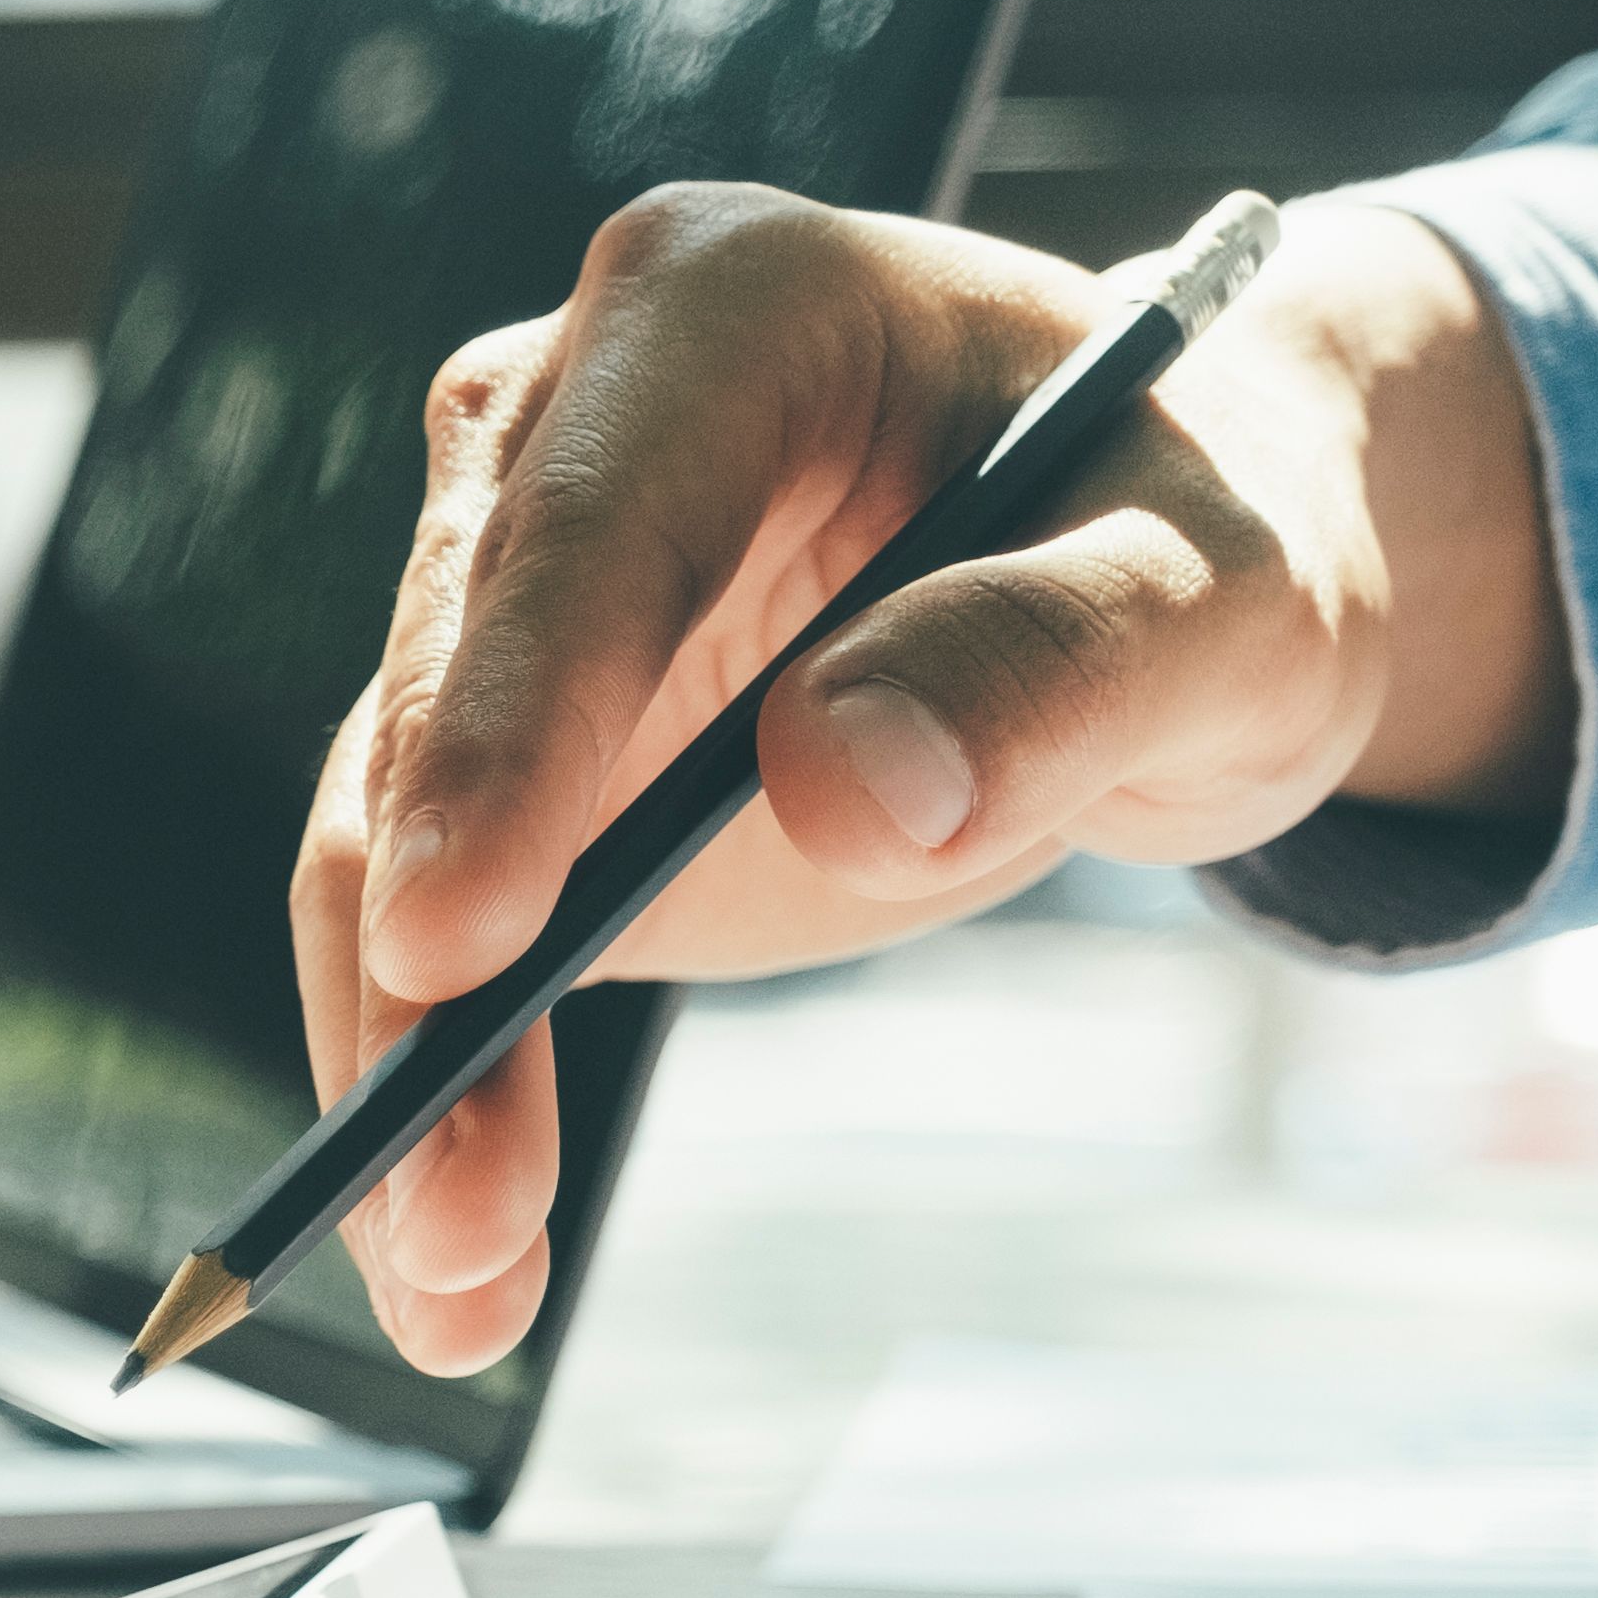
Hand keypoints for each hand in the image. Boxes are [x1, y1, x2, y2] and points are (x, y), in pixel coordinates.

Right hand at [295, 187, 1573, 1369]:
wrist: (1162, 590)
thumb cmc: (1201, 549)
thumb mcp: (1215, 597)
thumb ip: (1053, 660)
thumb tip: (837, 786)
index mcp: (724, 310)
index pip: (578, 532)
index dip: (505, 739)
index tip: (454, 949)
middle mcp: (564, 429)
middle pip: (441, 707)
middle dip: (429, 971)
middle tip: (456, 1203)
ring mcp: (511, 597)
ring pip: (382, 841)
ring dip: (403, 1073)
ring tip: (456, 1287)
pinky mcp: (504, 748)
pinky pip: (413, 924)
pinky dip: (429, 1091)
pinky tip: (456, 1264)